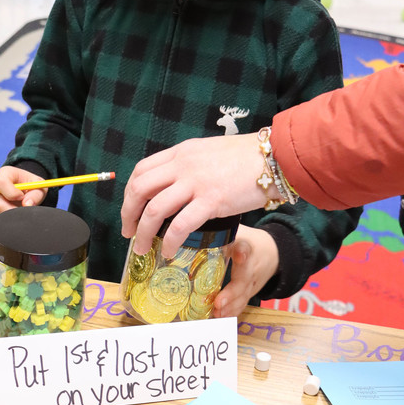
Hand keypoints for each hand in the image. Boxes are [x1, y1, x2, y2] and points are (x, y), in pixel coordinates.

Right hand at [0, 166, 47, 224]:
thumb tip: (27, 204)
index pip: (0, 182)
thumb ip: (36, 195)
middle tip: (23, 214)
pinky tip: (12, 217)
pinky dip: (3, 223)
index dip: (12, 194)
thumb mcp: (38, 187)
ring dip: (9, 218)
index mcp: (4, 173)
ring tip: (19, 213)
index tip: (22, 198)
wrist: (24, 191)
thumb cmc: (31, 187)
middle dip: (12, 211)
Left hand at [121, 134, 273, 257]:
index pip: (141, 171)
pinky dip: (169, 241)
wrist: (275, 157)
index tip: (130, 210)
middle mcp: (183, 165)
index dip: (129, 193)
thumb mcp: (208, 153)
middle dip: (128, 214)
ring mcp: (196, 183)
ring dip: (143, 233)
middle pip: (140, 190)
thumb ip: (189, 166)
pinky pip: (180, 225)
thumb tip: (174, 185)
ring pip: (154, 210)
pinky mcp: (212, 201)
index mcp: (181, 153)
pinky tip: (168, 251)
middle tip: (129, 232)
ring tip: (143, 248)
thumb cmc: (246, 157)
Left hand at [212, 225, 278, 317]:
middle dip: (232, 293)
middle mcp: (251, 265)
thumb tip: (187, 232)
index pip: (245, 247)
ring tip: (217, 314)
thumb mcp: (234, 231)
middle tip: (218, 303)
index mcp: (246, 246)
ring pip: (243, 295)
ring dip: (230, 307)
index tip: (240, 255)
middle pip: (244, 279)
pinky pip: (243, 303)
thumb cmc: (246, 239)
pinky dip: (232, 311)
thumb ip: (216, 232)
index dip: (242, 252)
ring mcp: (253, 281)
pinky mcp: (251, 291)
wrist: (272, 251)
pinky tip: (221, 317)